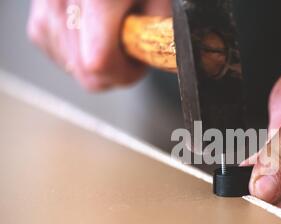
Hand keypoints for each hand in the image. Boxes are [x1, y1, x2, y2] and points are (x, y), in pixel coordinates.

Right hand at [27, 0, 170, 90]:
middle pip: (85, 73)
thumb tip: (156, 53)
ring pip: (72, 68)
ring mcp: (45, 10)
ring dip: (97, 64)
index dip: (124, 74)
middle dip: (114, 74)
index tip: (138, 65)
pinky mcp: (37, 18)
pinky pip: (59, 54)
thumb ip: (158, 24)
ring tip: (112, 35)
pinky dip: (79, 53)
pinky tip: (92, 33)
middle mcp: (63, 2)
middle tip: (129, 53)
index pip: (99, 62)